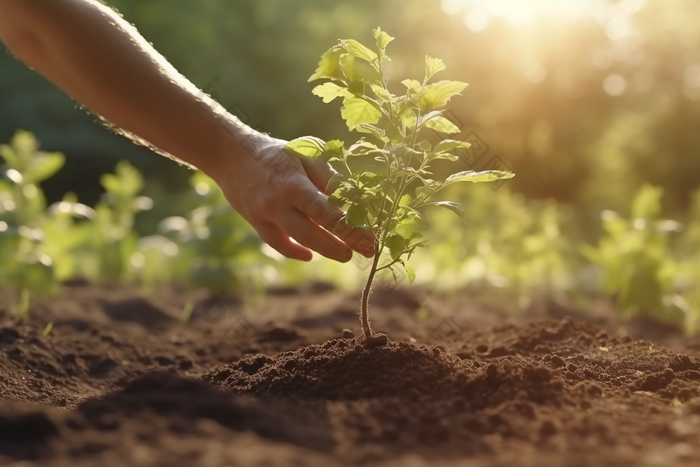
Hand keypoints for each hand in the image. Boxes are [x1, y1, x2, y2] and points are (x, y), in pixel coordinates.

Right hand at [209, 130, 374, 262]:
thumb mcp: (304, 154)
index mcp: (293, 184)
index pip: (326, 212)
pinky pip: (277, 243)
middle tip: (366, 251)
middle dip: (341, 245)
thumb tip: (352, 198)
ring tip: (345, 254)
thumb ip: (327, 177)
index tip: (370, 238)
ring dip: (324, 250)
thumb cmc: (275, 152)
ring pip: (297, 240)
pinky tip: (310, 255)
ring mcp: (265, 216)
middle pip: (313, 232)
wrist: (230, 154)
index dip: (350, 228)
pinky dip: (294, 251)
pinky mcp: (256, 222)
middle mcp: (278, 203)